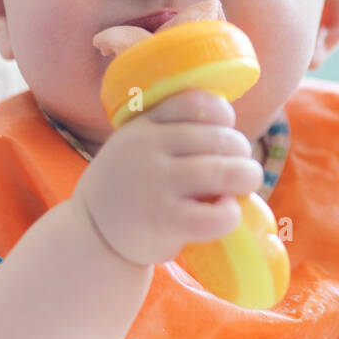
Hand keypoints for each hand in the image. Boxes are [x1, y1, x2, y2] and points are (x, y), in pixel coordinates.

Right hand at [70, 90, 264, 267]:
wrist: (92, 235)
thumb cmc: (132, 188)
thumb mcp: (139, 145)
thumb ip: (174, 131)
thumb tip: (234, 139)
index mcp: (144, 125)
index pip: (196, 103)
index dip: (222, 117)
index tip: (222, 134)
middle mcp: (147, 149)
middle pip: (221, 138)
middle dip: (241, 153)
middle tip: (238, 169)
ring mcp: (155, 185)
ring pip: (224, 171)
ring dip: (246, 178)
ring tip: (240, 188)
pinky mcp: (165, 221)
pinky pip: (218, 214)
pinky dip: (232, 213)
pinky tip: (222, 213)